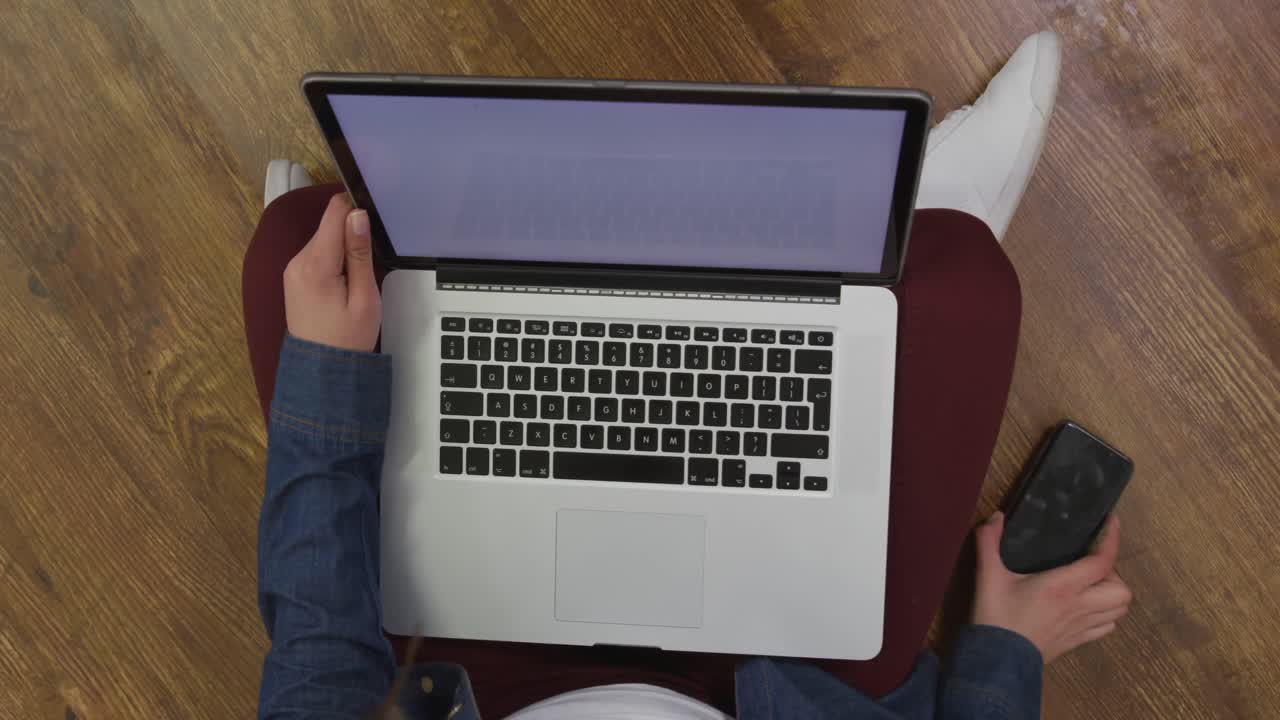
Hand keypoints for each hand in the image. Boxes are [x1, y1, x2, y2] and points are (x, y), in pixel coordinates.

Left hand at [283, 194, 380, 351]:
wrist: (322, 371)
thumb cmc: (348, 339)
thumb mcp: (364, 297)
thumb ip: (360, 253)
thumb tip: (358, 216)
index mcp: (315, 265)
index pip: (333, 214)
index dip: (354, 208)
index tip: (373, 220)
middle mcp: (297, 262)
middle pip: (328, 227)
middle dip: (351, 236)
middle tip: (369, 263)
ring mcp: (292, 269)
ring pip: (323, 240)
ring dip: (343, 250)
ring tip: (356, 279)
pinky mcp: (294, 277)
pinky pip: (317, 255)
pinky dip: (333, 261)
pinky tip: (344, 283)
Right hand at [972, 512, 1131, 663]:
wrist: (998, 660)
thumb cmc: (997, 616)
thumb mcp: (988, 576)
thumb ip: (988, 542)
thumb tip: (996, 516)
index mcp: (1063, 587)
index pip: (1102, 561)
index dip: (1112, 539)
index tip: (1112, 521)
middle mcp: (1080, 606)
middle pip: (1122, 590)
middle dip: (1113, 573)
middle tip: (1091, 565)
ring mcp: (1082, 626)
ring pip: (1119, 610)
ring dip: (1112, 594)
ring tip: (1092, 585)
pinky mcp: (1078, 641)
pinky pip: (1107, 627)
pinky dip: (1106, 615)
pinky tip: (1087, 607)